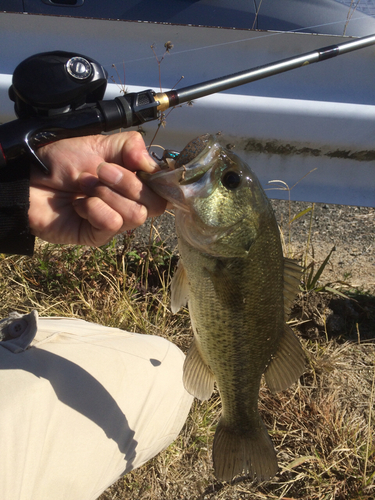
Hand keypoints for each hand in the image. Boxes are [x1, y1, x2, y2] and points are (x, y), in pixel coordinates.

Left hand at [29, 131, 165, 245]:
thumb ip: (130, 147)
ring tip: (85, 186)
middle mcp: (128, 203)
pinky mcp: (97, 236)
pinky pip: (112, 224)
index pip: (165, 190)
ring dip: (108, 195)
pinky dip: (94, 209)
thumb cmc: (61, 160)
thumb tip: (153, 163)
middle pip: (155, 205)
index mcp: (134, 182)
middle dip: (128, 184)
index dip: (160, 181)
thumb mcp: (99, 144)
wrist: (29, 178)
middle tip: (101, 171)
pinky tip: (79, 205)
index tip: (142, 167)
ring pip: (136, 216)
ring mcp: (114, 222)